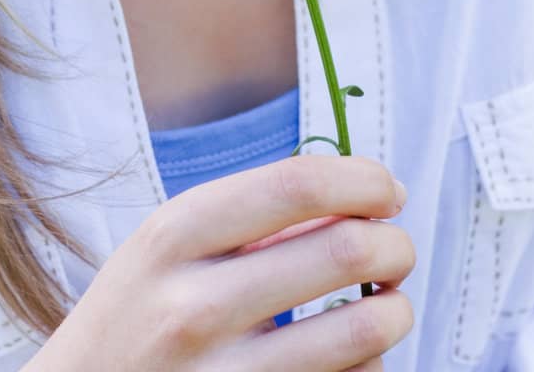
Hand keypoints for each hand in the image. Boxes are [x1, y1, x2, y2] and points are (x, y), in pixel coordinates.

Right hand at [39, 152, 414, 368]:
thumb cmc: (136, 317)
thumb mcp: (166, 248)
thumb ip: (248, 218)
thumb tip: (357, 199)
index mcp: (173, 237)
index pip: (296, 184)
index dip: (363, 180)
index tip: (387, 192)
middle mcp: (193, 307)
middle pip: (343, 249)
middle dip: (395, 245)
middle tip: (396, 249)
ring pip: (362, 330)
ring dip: (396, 310)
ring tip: (388, 303)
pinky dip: (370, 365)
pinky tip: (354, 355)